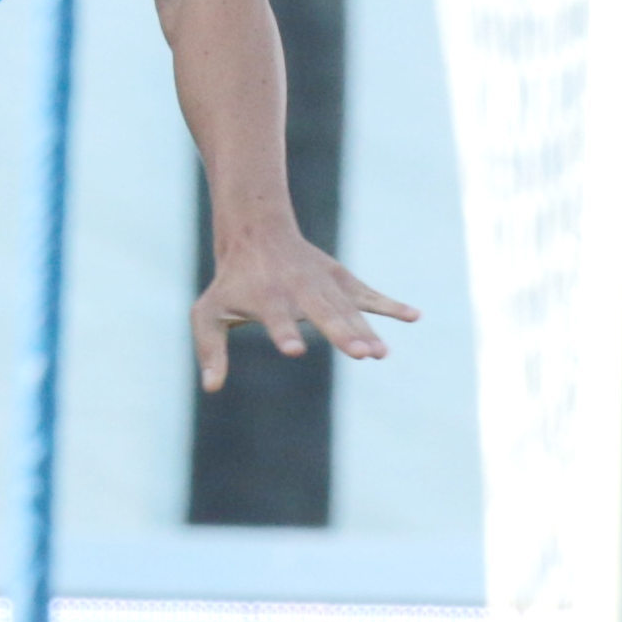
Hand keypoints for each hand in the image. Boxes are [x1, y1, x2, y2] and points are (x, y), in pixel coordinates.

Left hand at [190, 222, 417, 390]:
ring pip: (348, 310)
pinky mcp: (340, 281)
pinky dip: (390, 305)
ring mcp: (323, 284)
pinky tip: (414, 316)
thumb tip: (210, 388)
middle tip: (359, 354)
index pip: (276, 318)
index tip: (294, 350)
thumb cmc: (232, 282)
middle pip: (322, 314)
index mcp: (266, 298)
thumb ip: (209, 349)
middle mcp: (298, 291)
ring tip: (381, 354)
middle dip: (341, 333)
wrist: (257, 232)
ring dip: (366, 330)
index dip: (284, 333)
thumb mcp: (208, 312)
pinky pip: (368, 295)